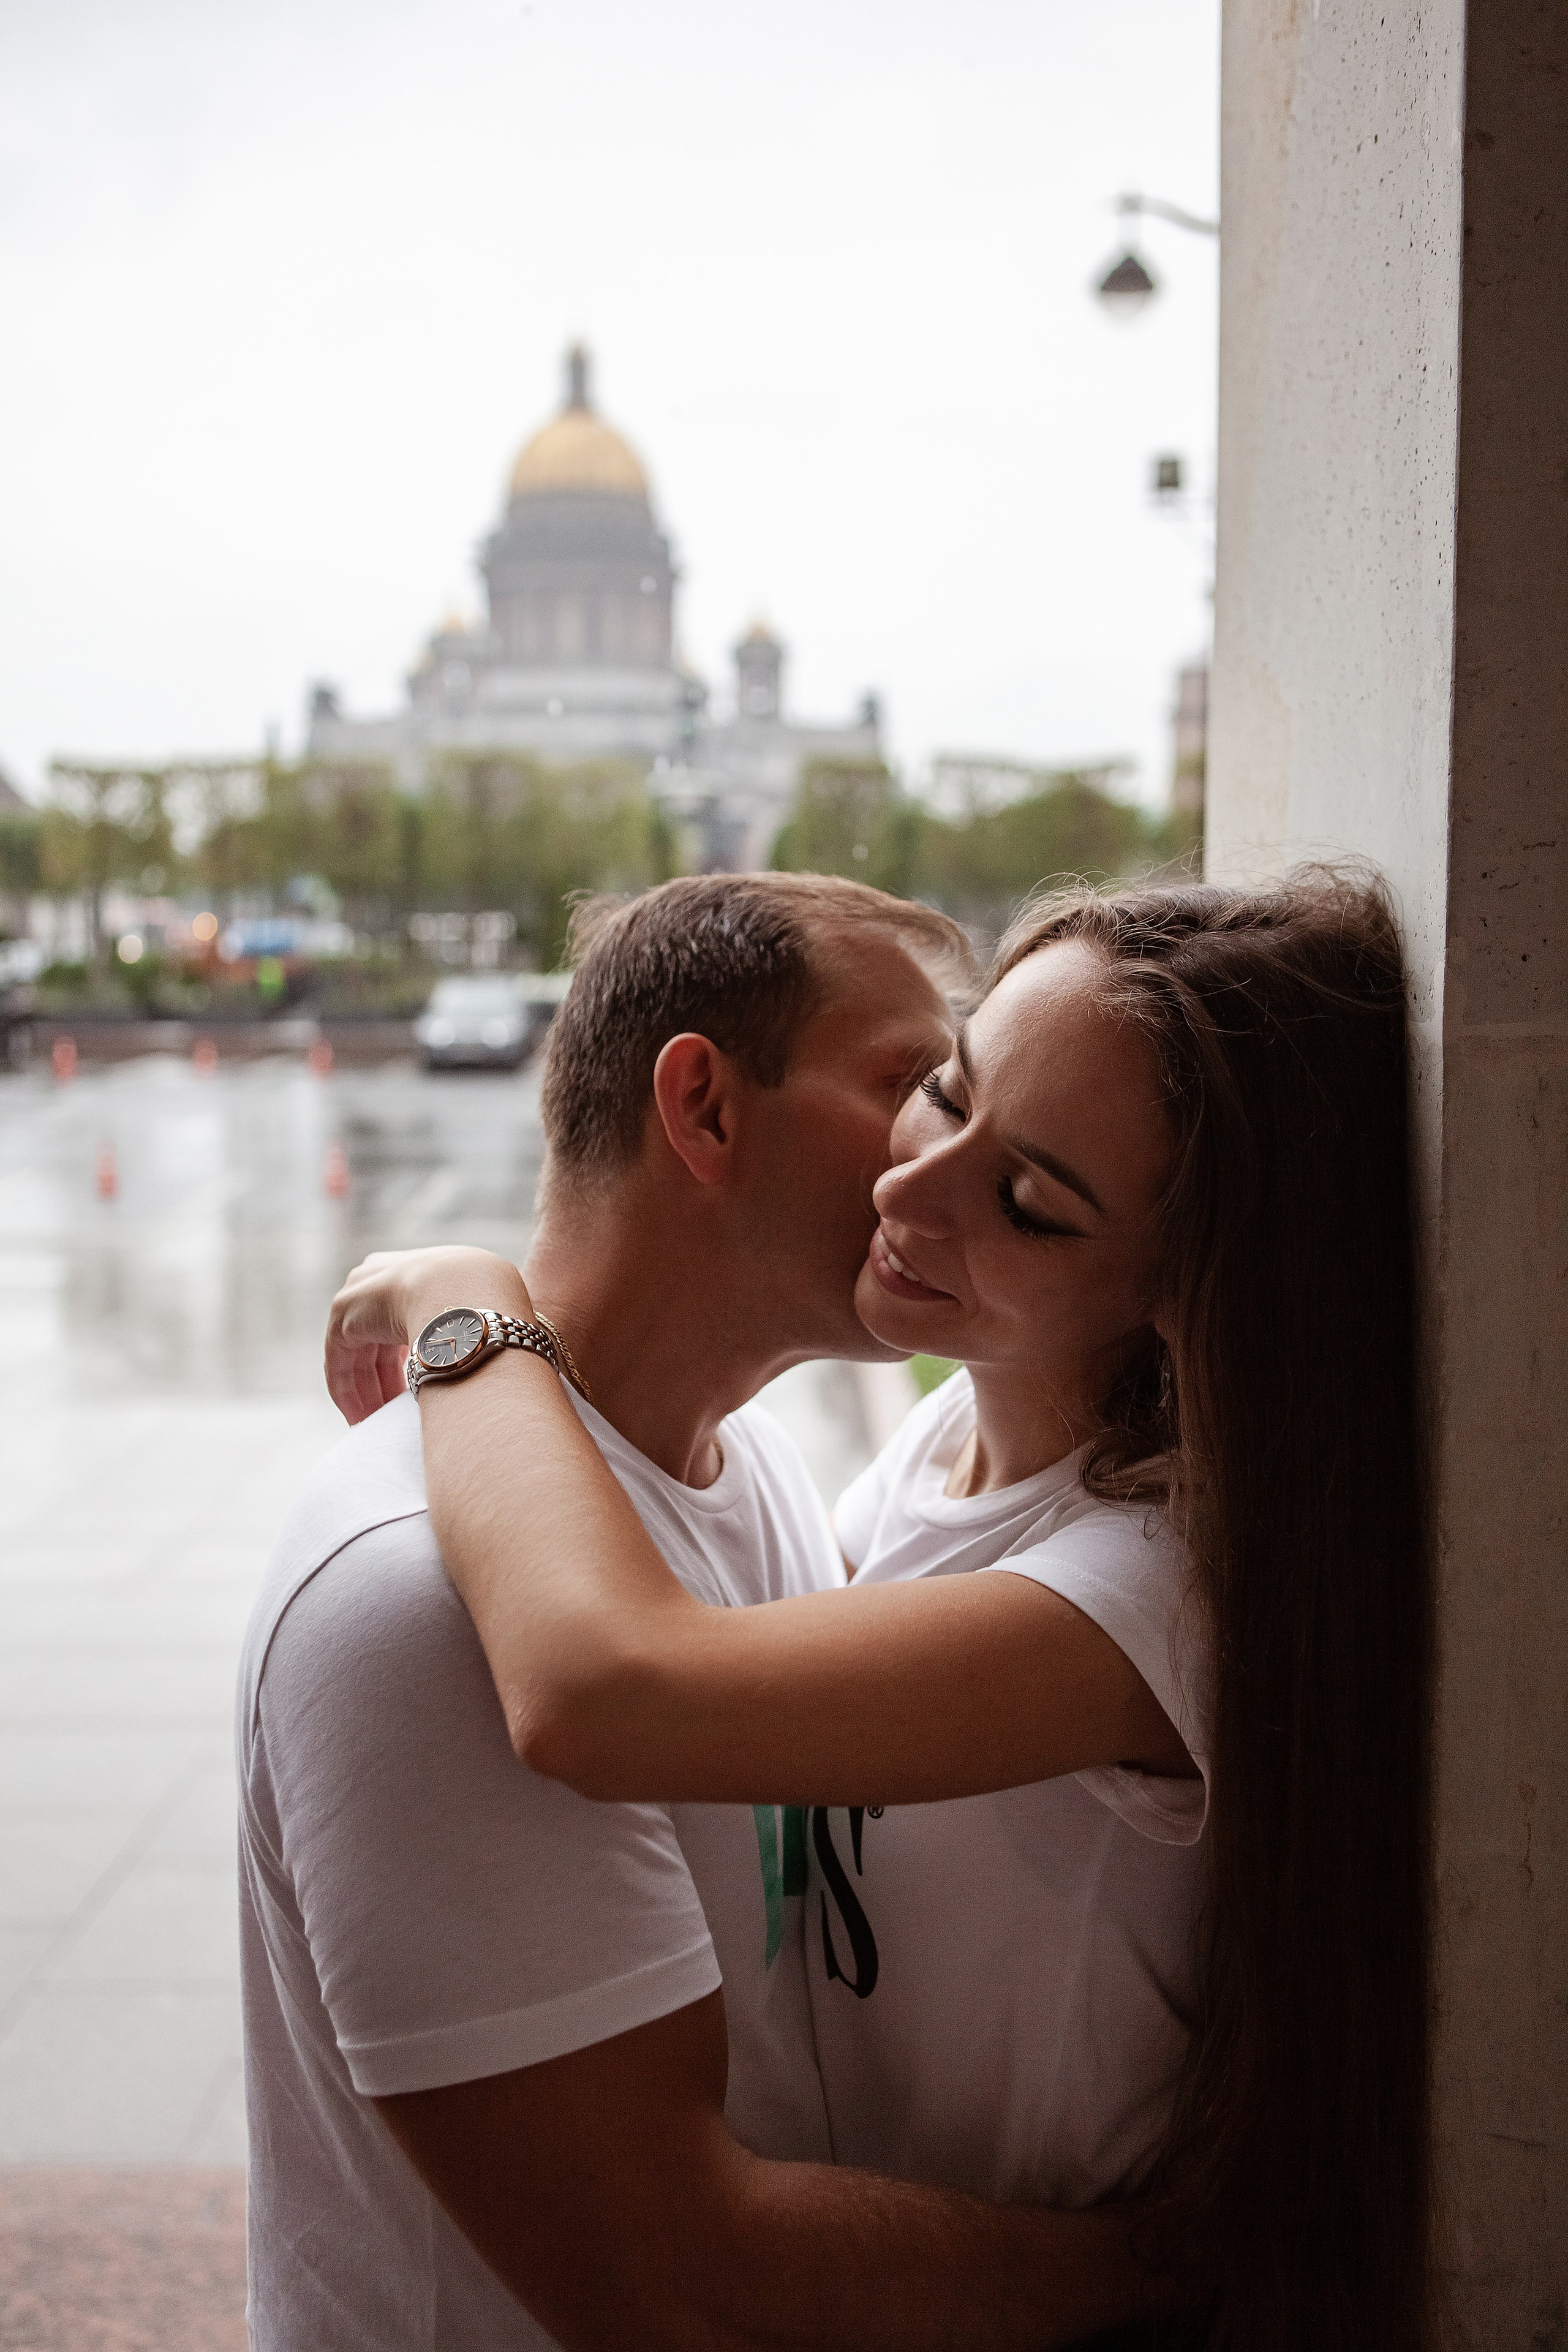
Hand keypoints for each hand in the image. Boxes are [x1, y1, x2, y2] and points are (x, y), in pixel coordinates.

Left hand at [325, 1245, 532, 1424]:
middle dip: (386, 1380)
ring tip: (378, 1424)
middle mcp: (384, 1274)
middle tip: (392, 1414)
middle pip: (377, 1340)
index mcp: (419, 1270)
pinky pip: (341, 1362)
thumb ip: (472, 1333)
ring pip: (358, 1355)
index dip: (410, 1356)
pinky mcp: (343, 1313)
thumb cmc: (489, 1304)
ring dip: (368, 1393)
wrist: (467, 1291)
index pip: (404, 1318)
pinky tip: (361, 1418)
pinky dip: (349, 1393)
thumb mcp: (485, 1314)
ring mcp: (361, 1291)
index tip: (419, 1387)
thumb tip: (485, 1364)